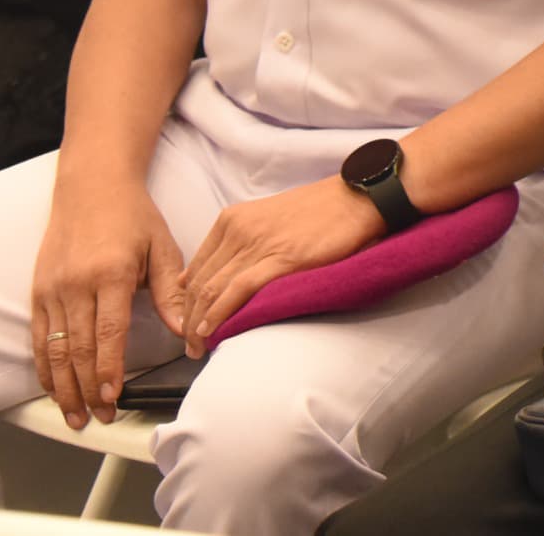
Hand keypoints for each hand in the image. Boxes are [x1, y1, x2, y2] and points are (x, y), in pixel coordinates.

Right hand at [28, 179, 187, 427]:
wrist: (92, 188)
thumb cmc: (134, 218)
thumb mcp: (163, 248)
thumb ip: (173, 292)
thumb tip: (187, 330)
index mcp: (112, 274)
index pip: (107, 333)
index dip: (108, 369)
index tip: (113, 398)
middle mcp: (77, 285)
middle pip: (78, 349)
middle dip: (87, 389)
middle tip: (99, 417)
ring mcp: (53, 290)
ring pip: (54, 349)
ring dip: (63, 387)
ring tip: (75, 415)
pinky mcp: (39, 292)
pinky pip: (39, 337)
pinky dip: (45, 367)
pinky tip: (54, 387)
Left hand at [178, 175, 384, 353]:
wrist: (358, 196)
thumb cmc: (320, 210)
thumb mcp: (266, 218)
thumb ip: (237, 243)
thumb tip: (210, 275)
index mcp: (232, 219)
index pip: (195, 268)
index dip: (185, 302)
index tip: (187, 323)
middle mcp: (238, 229)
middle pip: (198, 283)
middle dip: (187, 318)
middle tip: (189, 344)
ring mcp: (258, 243)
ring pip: (212, 290)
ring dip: (199, 323)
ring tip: (198, 347)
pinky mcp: (281, 258)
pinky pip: (238, 290)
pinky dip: (221, 313)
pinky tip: (212, 330)